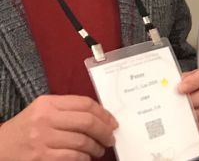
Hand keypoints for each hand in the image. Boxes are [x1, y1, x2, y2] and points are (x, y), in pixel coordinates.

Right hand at [0, 95, 116, 160]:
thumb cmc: (25, 129)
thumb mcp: (42, 111)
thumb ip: (67, 110)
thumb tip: (100, 117)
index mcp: (48, 103)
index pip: (85, 104)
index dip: (104, 113)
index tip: (112, 122)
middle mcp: (45, 118)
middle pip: (87, 122)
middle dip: (105, 131)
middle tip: (111, 137)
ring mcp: (42, 138)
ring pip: (82, 141)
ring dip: (96, 147)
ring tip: (99, 149)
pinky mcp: (40, 156)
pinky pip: (72, 156)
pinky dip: (84, 158)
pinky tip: (86, 157)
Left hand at [179, 68, 198, 130]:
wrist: (189, 97)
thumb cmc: (184, 87)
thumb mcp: (181, 79)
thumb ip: (177, 80)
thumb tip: (167, 86)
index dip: (193, 82)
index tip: (180, 88)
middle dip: (192, 100)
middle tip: (178, 102)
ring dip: (188, 113)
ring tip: (175, 112)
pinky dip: (188, 123)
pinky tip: (179, 120)